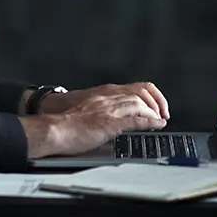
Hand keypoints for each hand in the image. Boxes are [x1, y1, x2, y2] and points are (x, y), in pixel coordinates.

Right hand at [39, 82, 169, 119]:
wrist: (55, 129)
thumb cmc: (66, 123)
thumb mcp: (88, 110)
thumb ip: (103, 110)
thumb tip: (117, 120)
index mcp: (103, 93)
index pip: (135, 87)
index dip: (150, 96)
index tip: (156, 106)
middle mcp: (108, 97)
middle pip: (141, 92)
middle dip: (156, 103)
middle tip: (162, 114)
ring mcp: (109, 109)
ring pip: (141, 104)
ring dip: (154, 112)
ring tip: (160, 121)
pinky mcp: (109, 123)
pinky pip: (136, 120)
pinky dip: (150, 122)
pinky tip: (156, 126)